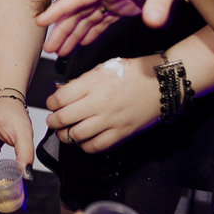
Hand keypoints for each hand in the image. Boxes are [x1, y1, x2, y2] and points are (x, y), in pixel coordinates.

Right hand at [37, 0, 202, 55]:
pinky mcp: (124, 4)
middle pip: (79, 10)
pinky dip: (91, 33)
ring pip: (87, 17)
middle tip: (50, 49)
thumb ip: (158, 5)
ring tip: (60, 52)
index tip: (41, 21)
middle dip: (63, 29)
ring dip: (74, 34)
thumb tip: (154, 23)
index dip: (59, 9)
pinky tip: (82, 44)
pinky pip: (102, 20)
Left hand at [46, 57, 161, 152]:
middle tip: (53, 120)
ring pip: (76, 135)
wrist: (162, 82)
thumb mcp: (104, 67)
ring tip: (65, 132)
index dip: (51, 103)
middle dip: (53, 121)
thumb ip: (82, 81)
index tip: (52, 104)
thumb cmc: (134, 72)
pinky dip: (85, 146)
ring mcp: (110, 120)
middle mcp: (99, 102)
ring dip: (66, 136)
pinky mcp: (121, 133)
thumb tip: (62, 91)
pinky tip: (83, 141)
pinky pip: (96, 146)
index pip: (60, 98)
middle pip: (64, 118)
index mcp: (93, 83)